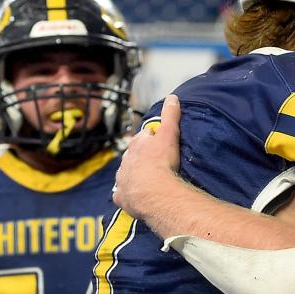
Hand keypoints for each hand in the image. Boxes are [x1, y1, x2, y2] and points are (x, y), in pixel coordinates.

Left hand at [113, 95, 182, 218]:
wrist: (153, 191)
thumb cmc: (161, 161)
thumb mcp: (169, 134)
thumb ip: (170, 115)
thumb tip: (173, 96)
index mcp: (137, 144)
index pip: (143, 137)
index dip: (151, 139)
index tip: (158, 142)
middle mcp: (126, 160)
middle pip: (132, 155)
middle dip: (140, 157)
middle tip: (154, 162)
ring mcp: (122, 179)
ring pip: (126, 174)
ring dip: (134, 175)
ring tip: (146, 180)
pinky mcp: (121, 196)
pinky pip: (123, 194)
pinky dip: (128, 194)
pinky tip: (135, 197)